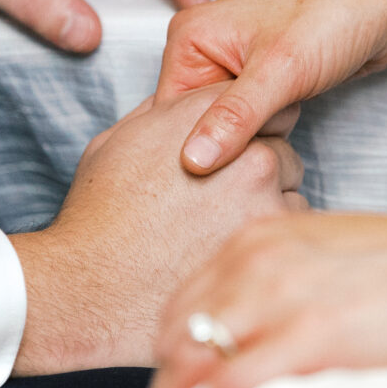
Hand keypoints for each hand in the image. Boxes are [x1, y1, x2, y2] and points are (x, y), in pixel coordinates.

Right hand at [8, 85, 307, 375]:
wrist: (96, 285)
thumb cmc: (99, 218)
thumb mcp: (117, 143)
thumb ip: (160, 115)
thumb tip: (182, 105)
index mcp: (203, 115)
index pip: (256, 102)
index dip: (246, 129)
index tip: (232, 152)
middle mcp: (242, 145)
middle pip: (280, 144)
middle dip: (260, 167)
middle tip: (222, 200)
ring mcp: (263, 190)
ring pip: (290, 188)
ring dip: (268, 203)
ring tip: (219, 231)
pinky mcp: (272, 235)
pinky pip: (291, 228)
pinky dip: (267, 239)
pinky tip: (227, 252)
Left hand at [143, 211, 386, 387]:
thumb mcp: (334, 257)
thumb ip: (287, 286)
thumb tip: (262, 338)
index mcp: (259, 239)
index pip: (180, 305)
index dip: (171, 357)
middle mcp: (255, 259)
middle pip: (172, 337)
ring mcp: (278, 295)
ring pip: (187, 366)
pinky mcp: (310, 336)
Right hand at [156, 0, 386, 174]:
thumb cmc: (338, 12)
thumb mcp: (279, 70)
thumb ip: (233, 118)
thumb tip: (193, 163)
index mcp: (190, 38)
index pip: (169, 113)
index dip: (191, 143)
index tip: (216, 168)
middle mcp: (207, 50)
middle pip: (195, 122)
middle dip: (225, 143)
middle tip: (255, 149)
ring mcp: (237, 67)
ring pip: (227, 127)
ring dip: (250, 142)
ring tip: (274, 137)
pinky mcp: (267, 83)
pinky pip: (253, 124)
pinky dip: (268, 135)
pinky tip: (285, 137)